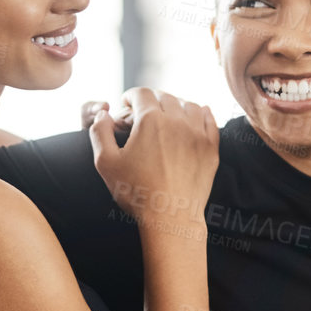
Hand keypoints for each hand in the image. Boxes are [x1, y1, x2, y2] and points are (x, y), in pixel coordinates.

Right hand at [88, 88, 217, 235]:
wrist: (170, 217)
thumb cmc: (136, 192)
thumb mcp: (106, 163)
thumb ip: (99, 132)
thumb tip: (103, 114)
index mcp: (150, 120)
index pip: (141, 93)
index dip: (130, 95)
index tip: (125, 103)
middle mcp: (177, 121)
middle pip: (165, 96)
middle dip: (151, 99)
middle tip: (144, 110)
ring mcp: (197, 133)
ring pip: (189, 105)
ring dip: (176, 104)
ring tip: (168, 114)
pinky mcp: (211, 148)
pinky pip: (209, 120)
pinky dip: (202, 113)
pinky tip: (195, 117)